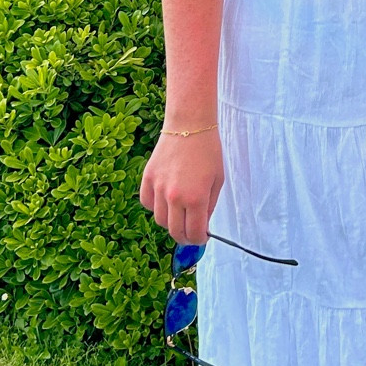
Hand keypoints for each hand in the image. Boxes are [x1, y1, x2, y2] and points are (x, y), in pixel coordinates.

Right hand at [139, 128, 223, 244]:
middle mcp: (175, 197)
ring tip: (180, 213)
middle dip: (185, 237)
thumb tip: (202, 225)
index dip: (199, 240)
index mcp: (196, 199)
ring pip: (159, 220)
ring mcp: (158, 188)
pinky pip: (147, 203)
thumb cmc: (208, 151)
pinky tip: (166, 200)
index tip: (201, 237)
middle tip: (190, 233)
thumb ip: (209, 206)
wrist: (189, 125)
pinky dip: (156, 207)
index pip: (194, 234)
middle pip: (175, 232)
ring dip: (170, 222)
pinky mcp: (147, 179)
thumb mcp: (218, 181)